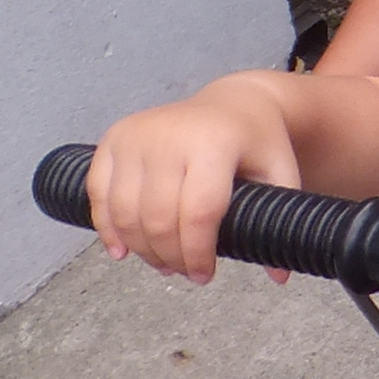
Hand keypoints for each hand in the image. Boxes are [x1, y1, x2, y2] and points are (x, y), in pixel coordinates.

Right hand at [87, 74, 299, 284]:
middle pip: (158, 218)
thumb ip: (280, 218)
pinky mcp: (115, 137)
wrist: (233, 102)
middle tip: (185, 271)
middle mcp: (170, 135)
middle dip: (170, 256)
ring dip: (141, 248)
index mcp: (215, 143)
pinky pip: (98, 193)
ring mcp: (137, 135)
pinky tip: (123, 251)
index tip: (204, 275)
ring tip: (163, 263)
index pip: (198, 213)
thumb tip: (279, 276)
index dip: (198, 253)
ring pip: (126, 212)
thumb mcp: (280, 172)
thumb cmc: (256, 142)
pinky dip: (106, 228)